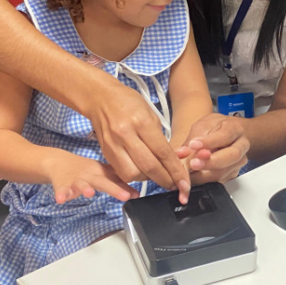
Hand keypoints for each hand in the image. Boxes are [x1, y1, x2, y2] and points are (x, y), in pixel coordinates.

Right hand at [43, 151, 139, 203]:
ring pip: (81, 185)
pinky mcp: (62, 185)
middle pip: (103, 182)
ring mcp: (76, 181)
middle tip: (125, 196)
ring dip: (85, 189)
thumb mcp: (102, 174)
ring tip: (89, 193)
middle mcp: (90, 177)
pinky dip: (61, 194)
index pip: (116, 181)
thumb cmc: (85, 170)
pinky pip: (61, 191)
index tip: (136, 195)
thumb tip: (137, 193)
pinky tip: (61, 199)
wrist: (59, 162)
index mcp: (101, 174)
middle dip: (114, 189)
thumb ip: (118, 183)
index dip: (126, 187)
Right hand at [86, 79, 190, 203]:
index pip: (162, 152)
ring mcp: (113, 145)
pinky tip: (142, 172)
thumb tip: (177, 159)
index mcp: (141, 122)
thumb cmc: (129, 103)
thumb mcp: (151, 115)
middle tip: (176, 186)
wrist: (100, 98)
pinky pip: (121, 173)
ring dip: (149, 179)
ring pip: (133, 174)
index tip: (185, 183)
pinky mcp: (105, 153)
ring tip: (157, 175)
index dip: (175, 170)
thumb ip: (162, 139)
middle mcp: (125, 135)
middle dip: (165, 180)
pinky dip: (135, 176)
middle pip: (149, 166)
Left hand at [176, 113, 249, 184]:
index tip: (193, 145)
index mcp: (235, 129)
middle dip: (211, 162)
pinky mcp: (232, 173)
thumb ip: (192, 140)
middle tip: (193, 163)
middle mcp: (241, 145)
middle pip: (231, 156)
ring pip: (225, 171)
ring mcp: (238, 161)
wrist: (224, 134)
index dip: (209, 142)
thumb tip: (180, 153)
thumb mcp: (202, 126)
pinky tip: (191, 179)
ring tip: (187, 174)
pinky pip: (219, 180)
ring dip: (204, 174)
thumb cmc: (214, 128)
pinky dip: (204, 181)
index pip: (225, 135)